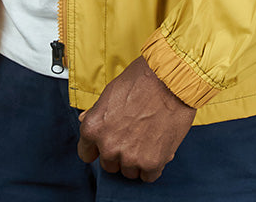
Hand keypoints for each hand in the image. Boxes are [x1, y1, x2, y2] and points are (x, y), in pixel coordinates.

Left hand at [77, 55, 196, 181]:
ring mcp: (130, 156)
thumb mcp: (111, 91)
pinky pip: (148, 175)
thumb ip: (97, 113)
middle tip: (133, 135)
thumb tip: (85, 120)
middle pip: (109, 164)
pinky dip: (153, 165)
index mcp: (93, 127)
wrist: (170, 79)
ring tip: (147, 137)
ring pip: (129, 171)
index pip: (86, 153)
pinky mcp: (151, 162)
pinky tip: (157, 146)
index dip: (97, 147)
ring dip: (137, 159)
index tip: (106, 143)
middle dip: (119, 153)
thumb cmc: (142, 79)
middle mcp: (108, 145)